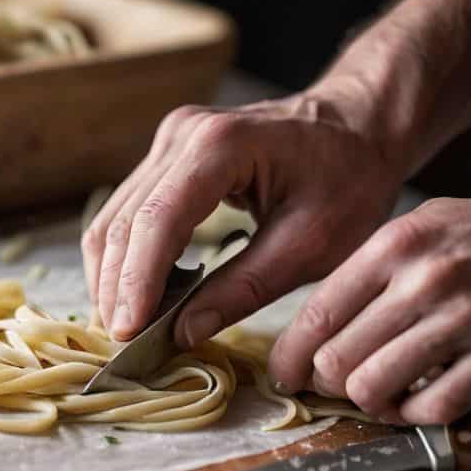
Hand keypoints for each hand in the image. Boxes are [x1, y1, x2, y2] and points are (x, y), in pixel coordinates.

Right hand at [81, 91, 401, 347]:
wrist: (357, 125)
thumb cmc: (349, 179)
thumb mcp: (311, 244)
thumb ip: (244, 288)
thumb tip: (182, 332)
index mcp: (222, 146)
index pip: (159, 221)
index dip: (137, 282)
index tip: (128, 334)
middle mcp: (182, 135)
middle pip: (124, 222)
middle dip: (117, 288)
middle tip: (123, 344)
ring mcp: (169, 142)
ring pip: (114, 219)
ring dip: (113, 277)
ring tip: (126, 327)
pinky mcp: (166, 157)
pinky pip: (127, 213)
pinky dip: (126, 259)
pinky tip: (139, 294)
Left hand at [269, 196, 470, 423]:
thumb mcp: (414, 230)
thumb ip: (363, 273)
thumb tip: (312, 328)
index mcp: (394, 248)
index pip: (318, 314)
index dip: (289, 355)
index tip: (283, 372)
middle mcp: (426, 283)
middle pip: (336, 360)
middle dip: (325, 381)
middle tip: (331, 381)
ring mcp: (466, 321)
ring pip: (373, 389)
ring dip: (365, 401)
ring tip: (373, 391)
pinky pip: (432, 409)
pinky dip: (412, 415)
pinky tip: (413, 400)